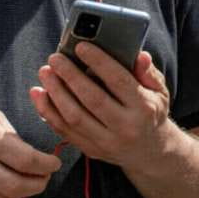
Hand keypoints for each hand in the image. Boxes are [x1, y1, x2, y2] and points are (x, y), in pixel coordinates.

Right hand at [0, 90, 61, 197]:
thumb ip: (11, 135)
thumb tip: (32, 155)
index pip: (27, 161)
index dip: (47, 165)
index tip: (54, 162)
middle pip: (16, 187)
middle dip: (38, 184)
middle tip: (45, 176)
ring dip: (20, 196)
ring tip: (26, 183)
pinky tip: (5, 190)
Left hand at [30, 43, 174, 172]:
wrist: (148, 151)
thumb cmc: (150, 112)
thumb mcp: (159, 91)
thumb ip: (148, 72)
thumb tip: (140, 55)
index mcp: (143, 108)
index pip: (118, 81)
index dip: (99, 62)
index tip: (81, 46)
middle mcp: (125, 127)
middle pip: (92, 99)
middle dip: (70, 76)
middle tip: (55, 58)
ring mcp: (106, 142)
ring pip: (74, 117)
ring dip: (55, 93)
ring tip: (45, 72)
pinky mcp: (91, 150)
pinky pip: (64, 131)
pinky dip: (48, 112)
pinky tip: (39, 93)